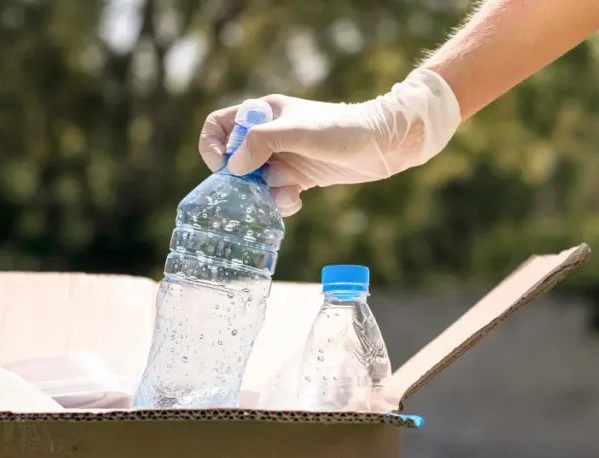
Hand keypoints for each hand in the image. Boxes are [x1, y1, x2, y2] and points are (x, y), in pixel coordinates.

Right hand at [198, 68, 460, 215]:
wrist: (385, 144)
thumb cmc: (342, 130)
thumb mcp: (298, 132)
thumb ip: (260, 142)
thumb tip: (234, 167)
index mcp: (264, 114)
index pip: (219, 125)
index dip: (213, 146)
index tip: (225, 167)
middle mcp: (270, 134)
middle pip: (234, 160)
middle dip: (241, 181)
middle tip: (254, 191)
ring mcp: (284, 156)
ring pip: (255, 182)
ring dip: (263, 195)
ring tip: (285, 197)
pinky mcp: (299, 176)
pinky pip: (275, 193)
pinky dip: (281, 202)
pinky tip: (298, 201)